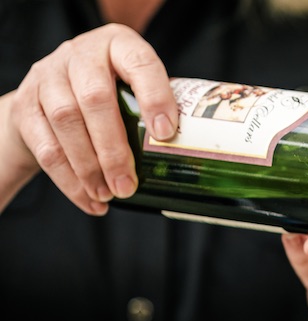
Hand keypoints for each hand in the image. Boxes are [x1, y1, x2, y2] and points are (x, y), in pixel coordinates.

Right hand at [3, 23, 178, 213]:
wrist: (51, 92)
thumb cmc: (110, 92)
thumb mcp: (134, 87)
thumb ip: (158, 109)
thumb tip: (193, 157)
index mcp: (119, 44)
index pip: (140, 64)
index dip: (154, 97)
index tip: (165, 132)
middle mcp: (80, 54)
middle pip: (95, 99)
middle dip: (113, 149)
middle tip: (129, 185)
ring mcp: (48, 76)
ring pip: (66, 122)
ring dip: (89, 167)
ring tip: (110, 195)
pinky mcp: (26, 105)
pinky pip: (44, 145)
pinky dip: (68, 179)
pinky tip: (89, 200)